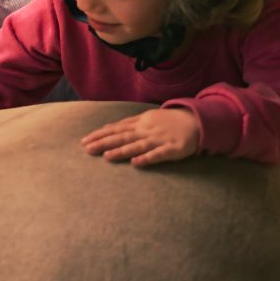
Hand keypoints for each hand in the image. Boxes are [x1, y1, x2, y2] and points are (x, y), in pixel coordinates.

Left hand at [80, 108, 199, 166]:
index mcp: (140, 123)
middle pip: (122, 137)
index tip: (83, 141)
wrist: (196, 121)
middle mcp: (147, 131)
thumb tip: (107, 128)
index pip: (116, 129)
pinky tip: (136, 163)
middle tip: (87, 150)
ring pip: (137, 145)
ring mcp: (159, 140)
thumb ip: (128, 123)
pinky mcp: (172, 149)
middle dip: (104, 143)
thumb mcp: (147, 118)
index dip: (99, 135)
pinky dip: (147, 158)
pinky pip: (158, 154)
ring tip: (106, 156)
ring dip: (122, 151)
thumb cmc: (168, 121)